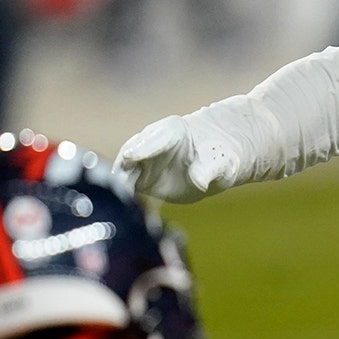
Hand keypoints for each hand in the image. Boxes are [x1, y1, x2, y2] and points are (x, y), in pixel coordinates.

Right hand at [114, 114, 240, 203]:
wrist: (214, 164)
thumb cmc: (219, 157)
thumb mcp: (221, 162)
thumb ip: (209, 169)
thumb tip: (198, 181)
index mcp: (172, 130)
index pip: (155, 138)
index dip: (143, 147)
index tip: (129, 156)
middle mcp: (150, 142)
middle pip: (132, 152)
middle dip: (123, 166)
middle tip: (117, 183)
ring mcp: (141, 159)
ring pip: (123, 169)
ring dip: (118, 183)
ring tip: (117, 198)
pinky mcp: (138, 177)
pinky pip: (125, 186)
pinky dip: (122, 194)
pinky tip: (121, 208)